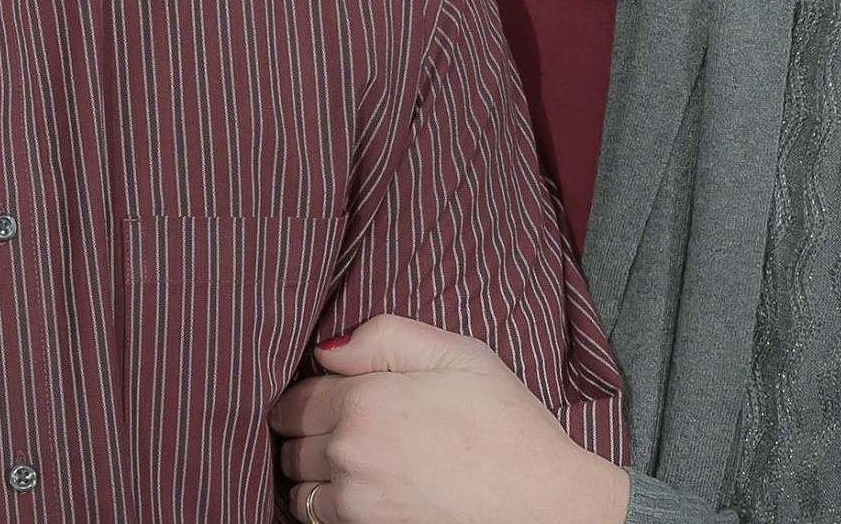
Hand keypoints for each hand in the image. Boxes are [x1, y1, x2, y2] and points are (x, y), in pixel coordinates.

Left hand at [268, 314, 629, 523]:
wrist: (548, 508)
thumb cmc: (508, 427)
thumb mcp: (458, 354)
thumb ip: (385, 336)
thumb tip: (326, 350)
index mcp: (365, 400)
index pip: (298, 397)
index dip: (310, 394)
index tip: (329, 395)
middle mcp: (349, 454)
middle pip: (292, 442)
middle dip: (308, 432)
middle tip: (345, 427)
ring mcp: (356, 505)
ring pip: (299, 487)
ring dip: (314, 473)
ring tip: (353, 462)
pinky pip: (319, 521)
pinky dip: (328, 507)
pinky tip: (364, 493)